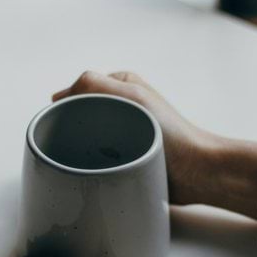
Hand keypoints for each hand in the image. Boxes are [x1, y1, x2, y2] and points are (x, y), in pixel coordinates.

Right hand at [53, 71, 219, 205]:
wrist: (196, 171)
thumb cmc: (171, 133)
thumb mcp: (132, 96)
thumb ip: (94, 84)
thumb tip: (59, 96)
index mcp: (121, 86)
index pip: (78, 90)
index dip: (66, 106)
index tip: (61, 125)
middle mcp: (121, 107)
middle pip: (79, 116)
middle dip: (71, 130)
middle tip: (70, 147)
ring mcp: (123, 133)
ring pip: (86, 139)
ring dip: (81, 150)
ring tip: (83, 161)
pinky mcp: (125, 158)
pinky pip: (98, 159)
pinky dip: (92, 165)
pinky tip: (91, 173)